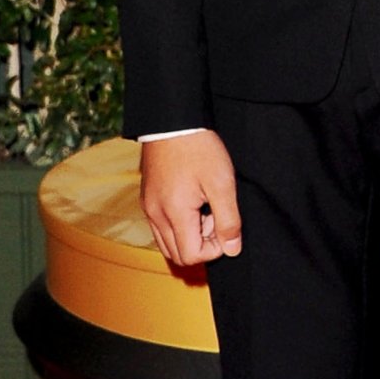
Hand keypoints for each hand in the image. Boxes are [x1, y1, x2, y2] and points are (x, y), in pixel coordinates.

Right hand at [139, 130, 242, 267]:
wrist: (173, 121)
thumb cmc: (199, 149)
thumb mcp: (222, 183)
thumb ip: (228, 220)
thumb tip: (232, 249)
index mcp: (173, 214)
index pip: (192, 256)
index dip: (214, 248)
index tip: (224, 222)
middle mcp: (155, 215)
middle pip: (178, 255)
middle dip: (201, 244)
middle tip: (216, 217)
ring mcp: (148, 208)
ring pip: (167, 243)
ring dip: (189, 236)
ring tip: (205, 208)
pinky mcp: (147, 199)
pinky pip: (161, 228)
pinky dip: (178, 225)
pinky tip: (193, 202)